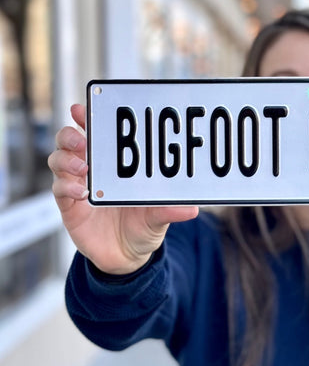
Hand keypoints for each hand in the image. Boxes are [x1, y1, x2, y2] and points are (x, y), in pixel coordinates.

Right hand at [48, 104, 198, 274]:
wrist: (128, 257)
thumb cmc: (144, 227)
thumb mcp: (159, 216)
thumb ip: (170, 211)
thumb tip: (192, 209)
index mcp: (115, 164)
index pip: (98, 133)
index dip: (88, 118)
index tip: (85, 108)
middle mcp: (94, 170)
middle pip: (70, 141)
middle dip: (72, 134)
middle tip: (83, 140)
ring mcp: (79, 186)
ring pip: (59, 160)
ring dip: (67, 159)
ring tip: (84, 168)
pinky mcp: (69, 206)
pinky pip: (59, 189)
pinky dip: (66, 186)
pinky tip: (81, 192)